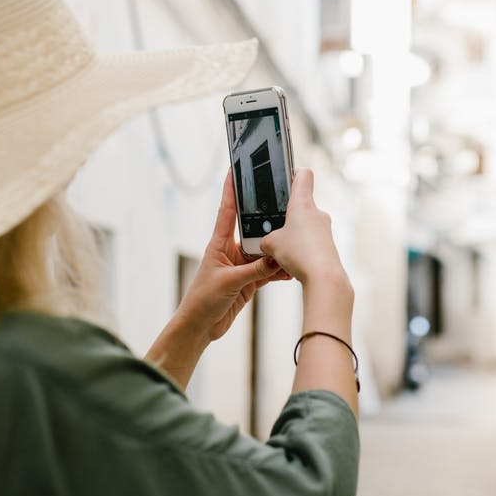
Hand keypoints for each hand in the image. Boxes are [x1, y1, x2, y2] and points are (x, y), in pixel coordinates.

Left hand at [171, 170, 290, 342]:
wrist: (200, 326)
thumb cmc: (203, 300)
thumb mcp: (230, 282)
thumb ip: (254, 270)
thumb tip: (277, 259)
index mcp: (219, 244)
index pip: (226, 211)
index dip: (230, 189)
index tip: (235, 169)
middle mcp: (231, 251)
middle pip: (253, 230)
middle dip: (268, 221)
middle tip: (285, 209)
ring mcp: (241, 265)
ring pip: (265, 252)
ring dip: (278, 251)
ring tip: (294, 244)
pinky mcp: (249, 281)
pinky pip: (268, 271)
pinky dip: (279, 271)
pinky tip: (291, 270)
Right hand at [260, 168, 348, 287]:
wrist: (323, 277)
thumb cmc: (300, 254)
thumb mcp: (271, 244)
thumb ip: (265, 238)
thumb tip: (267, 243)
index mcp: (302, 204)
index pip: (303, 175)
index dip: (293, 172)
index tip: (285, 175)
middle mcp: (317, 213)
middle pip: (301, 204)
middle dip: (286, 213)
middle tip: (273, 224)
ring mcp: (325, 229)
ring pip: (305, 225)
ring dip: (293, 233)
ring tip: (281, 248)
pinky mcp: (328, 245)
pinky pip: (311, 241)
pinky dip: (301, 247)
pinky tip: (292, 260)